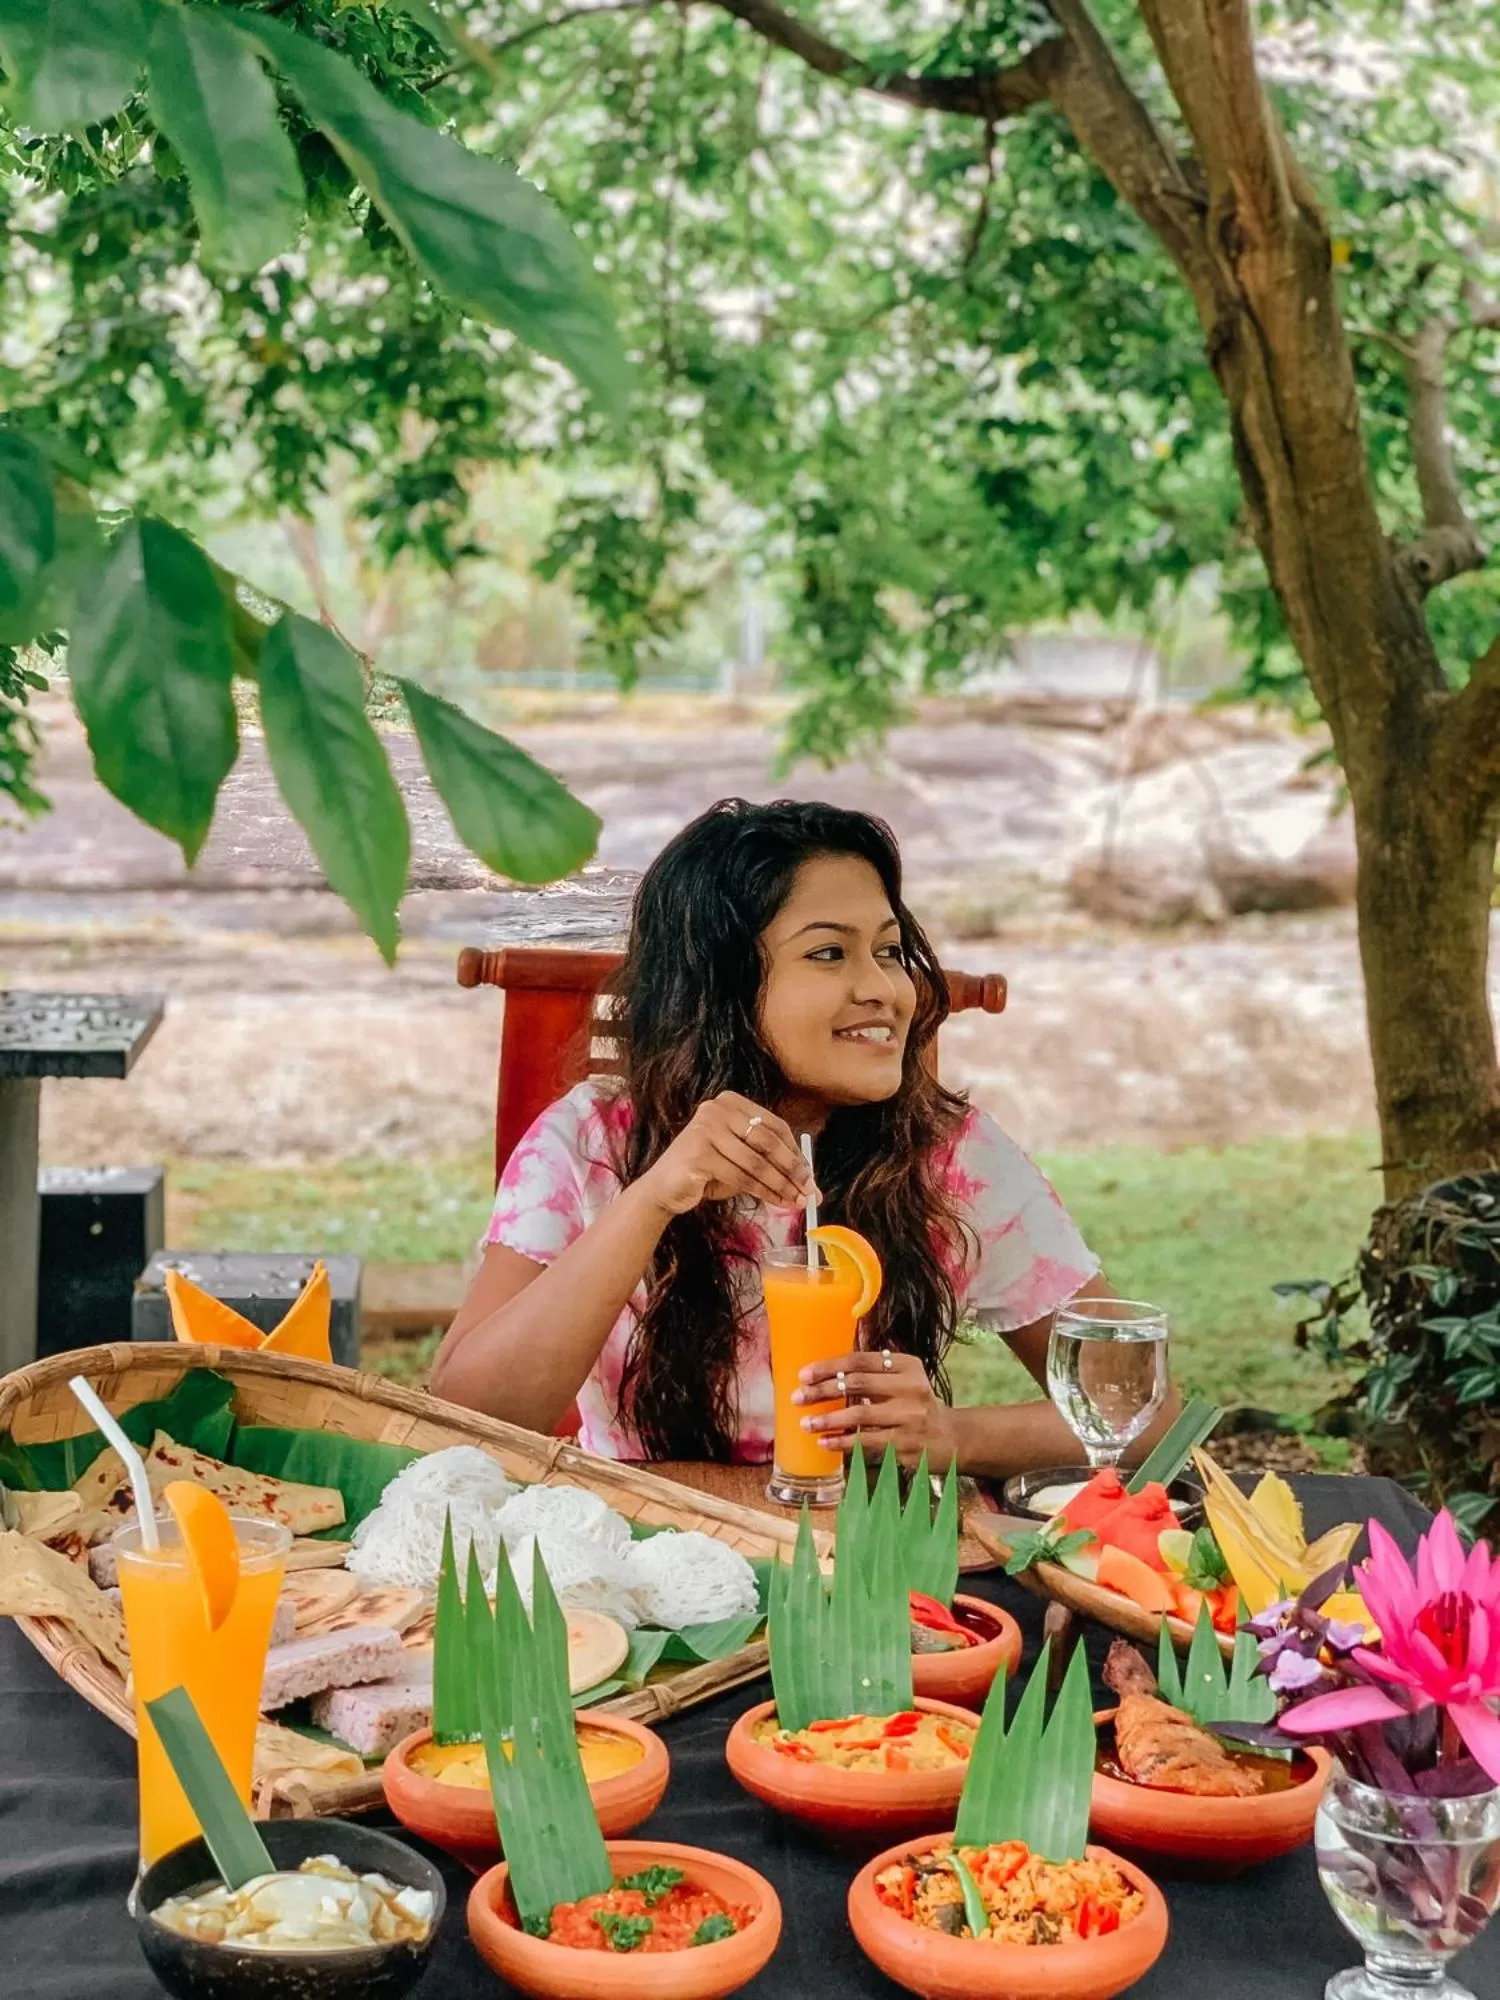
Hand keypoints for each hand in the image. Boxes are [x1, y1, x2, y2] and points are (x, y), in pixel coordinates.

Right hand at [636, 1093, 814, 1217]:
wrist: (664, 1188)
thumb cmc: (707, 1172)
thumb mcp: (741, 1159)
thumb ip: (770, 1162)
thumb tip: (808, 1179)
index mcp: (731, 1103)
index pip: (774, 1126)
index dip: (795, 1152)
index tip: (810, 1175)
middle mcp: (716, 1110)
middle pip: (768, 1141)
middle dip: (793, 1170)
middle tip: (809, 1191)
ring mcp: (705, 1130)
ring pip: (756, 1162)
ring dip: (780, 1185)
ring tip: (795, 1201)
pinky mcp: (698, 1155)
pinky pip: (740, 1176)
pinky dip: (763, 1191)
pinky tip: (775, 1201)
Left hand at [793, 1349, 958, 1469]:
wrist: (951, 1438)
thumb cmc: (916, 1405)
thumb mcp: (905, 1380)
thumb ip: (875, 1372)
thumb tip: (826, 1370)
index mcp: (907, 1366)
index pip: (861, 1361)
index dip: (829, 1366)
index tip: (804, 1375)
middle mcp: (911, 1388)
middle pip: (857, 1385)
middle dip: (822, 1391)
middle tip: (798, 1397)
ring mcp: (909, 1417)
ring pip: (859, 1415)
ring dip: (828, 1419)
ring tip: (805, 1423)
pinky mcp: (906, 1444)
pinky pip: (866, 1441)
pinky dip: (842, 1442)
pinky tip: (824, 1441)